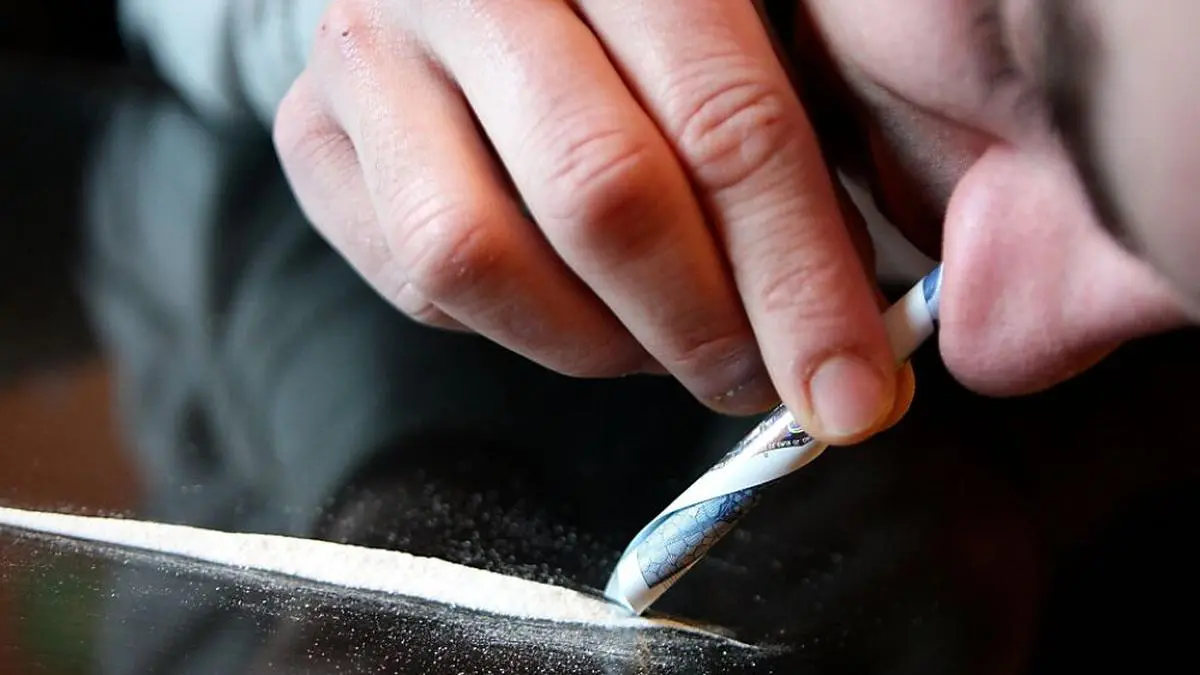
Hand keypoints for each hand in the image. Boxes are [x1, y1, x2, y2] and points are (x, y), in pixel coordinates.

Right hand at [274, 0, 912, 443]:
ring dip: (594, 343)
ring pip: (474, 254)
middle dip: (702, 326)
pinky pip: (412, 278)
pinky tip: (571, 304)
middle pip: (600, 193)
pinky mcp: (311, 129)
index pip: (726, 122)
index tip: (846, 394)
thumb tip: (857, 332)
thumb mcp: (743, 25)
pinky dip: (510, 325)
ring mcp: (371, 46)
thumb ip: (792, 140)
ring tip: (661, 345)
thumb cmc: (645, 11)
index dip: (796, 280)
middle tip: (756, 382)